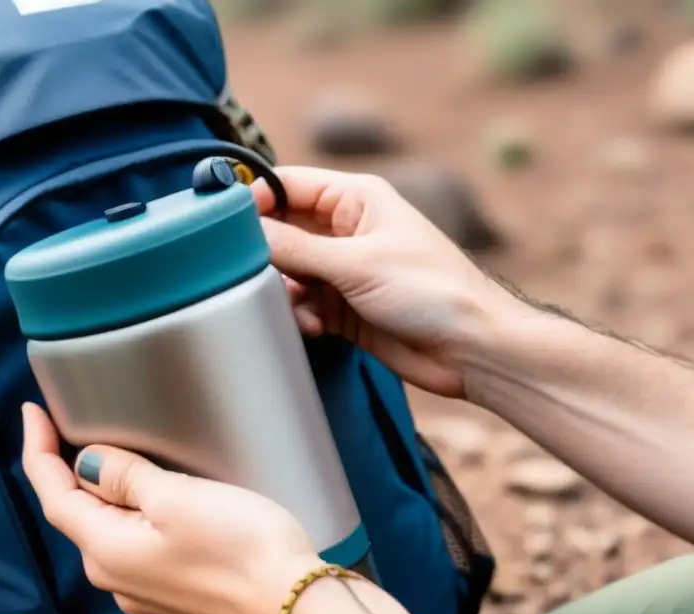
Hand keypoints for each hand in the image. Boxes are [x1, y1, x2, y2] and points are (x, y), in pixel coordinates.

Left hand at [21, 403, 323, 613]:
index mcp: (105, 551)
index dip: (38, 451)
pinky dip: (131, 515)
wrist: (294, 612)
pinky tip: (151, 500)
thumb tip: (86, 462)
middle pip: (77, 515)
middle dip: (67, 471)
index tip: (33, 411)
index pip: (53, 495)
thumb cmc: (239, 548)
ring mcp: (145, 594)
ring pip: (109, 532)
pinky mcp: (175, 598)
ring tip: (111, 457)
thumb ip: (124, 477)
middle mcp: (115, 579)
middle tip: (69, 425)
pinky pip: (136, 547)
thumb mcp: (175, 497)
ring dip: (102, 494)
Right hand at [251, 167, 520, 398]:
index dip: (255, 198)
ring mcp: (343, 272)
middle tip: (251, 275)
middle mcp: (346, 231)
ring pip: (287, 274)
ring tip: (298, 308)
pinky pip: (302, 306)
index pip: (288, 184)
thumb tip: (246, 231)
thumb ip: (297, 248)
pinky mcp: (343, 309)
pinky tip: (314, 329)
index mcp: (355, 200)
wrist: (470, 349)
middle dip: (266, 254)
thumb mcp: (357, 263)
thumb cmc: (431, 290)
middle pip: (281, 231)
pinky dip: (299, 317)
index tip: (223, 223)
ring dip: (283, 292)